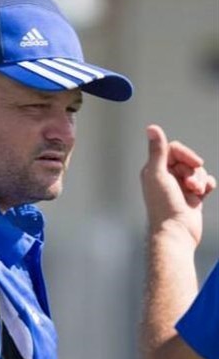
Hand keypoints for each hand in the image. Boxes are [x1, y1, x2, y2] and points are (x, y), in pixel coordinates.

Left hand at [141, 125, 215, 244]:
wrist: (176, 232)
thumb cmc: (164, 204)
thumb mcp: (158, 174)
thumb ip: (157, 151)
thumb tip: (151, 127)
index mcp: (154, 170)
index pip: (174, 149)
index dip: (186, 154)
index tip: (194, 163)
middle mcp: (165, 177)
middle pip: (188, 159)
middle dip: (193, 170)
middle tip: (189, 185)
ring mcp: (179, 187)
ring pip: (198, 170)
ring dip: (199, 179)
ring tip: (194, 192)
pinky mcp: (192, 196)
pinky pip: (205, 181)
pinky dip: (207, 185)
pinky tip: (203, 194)